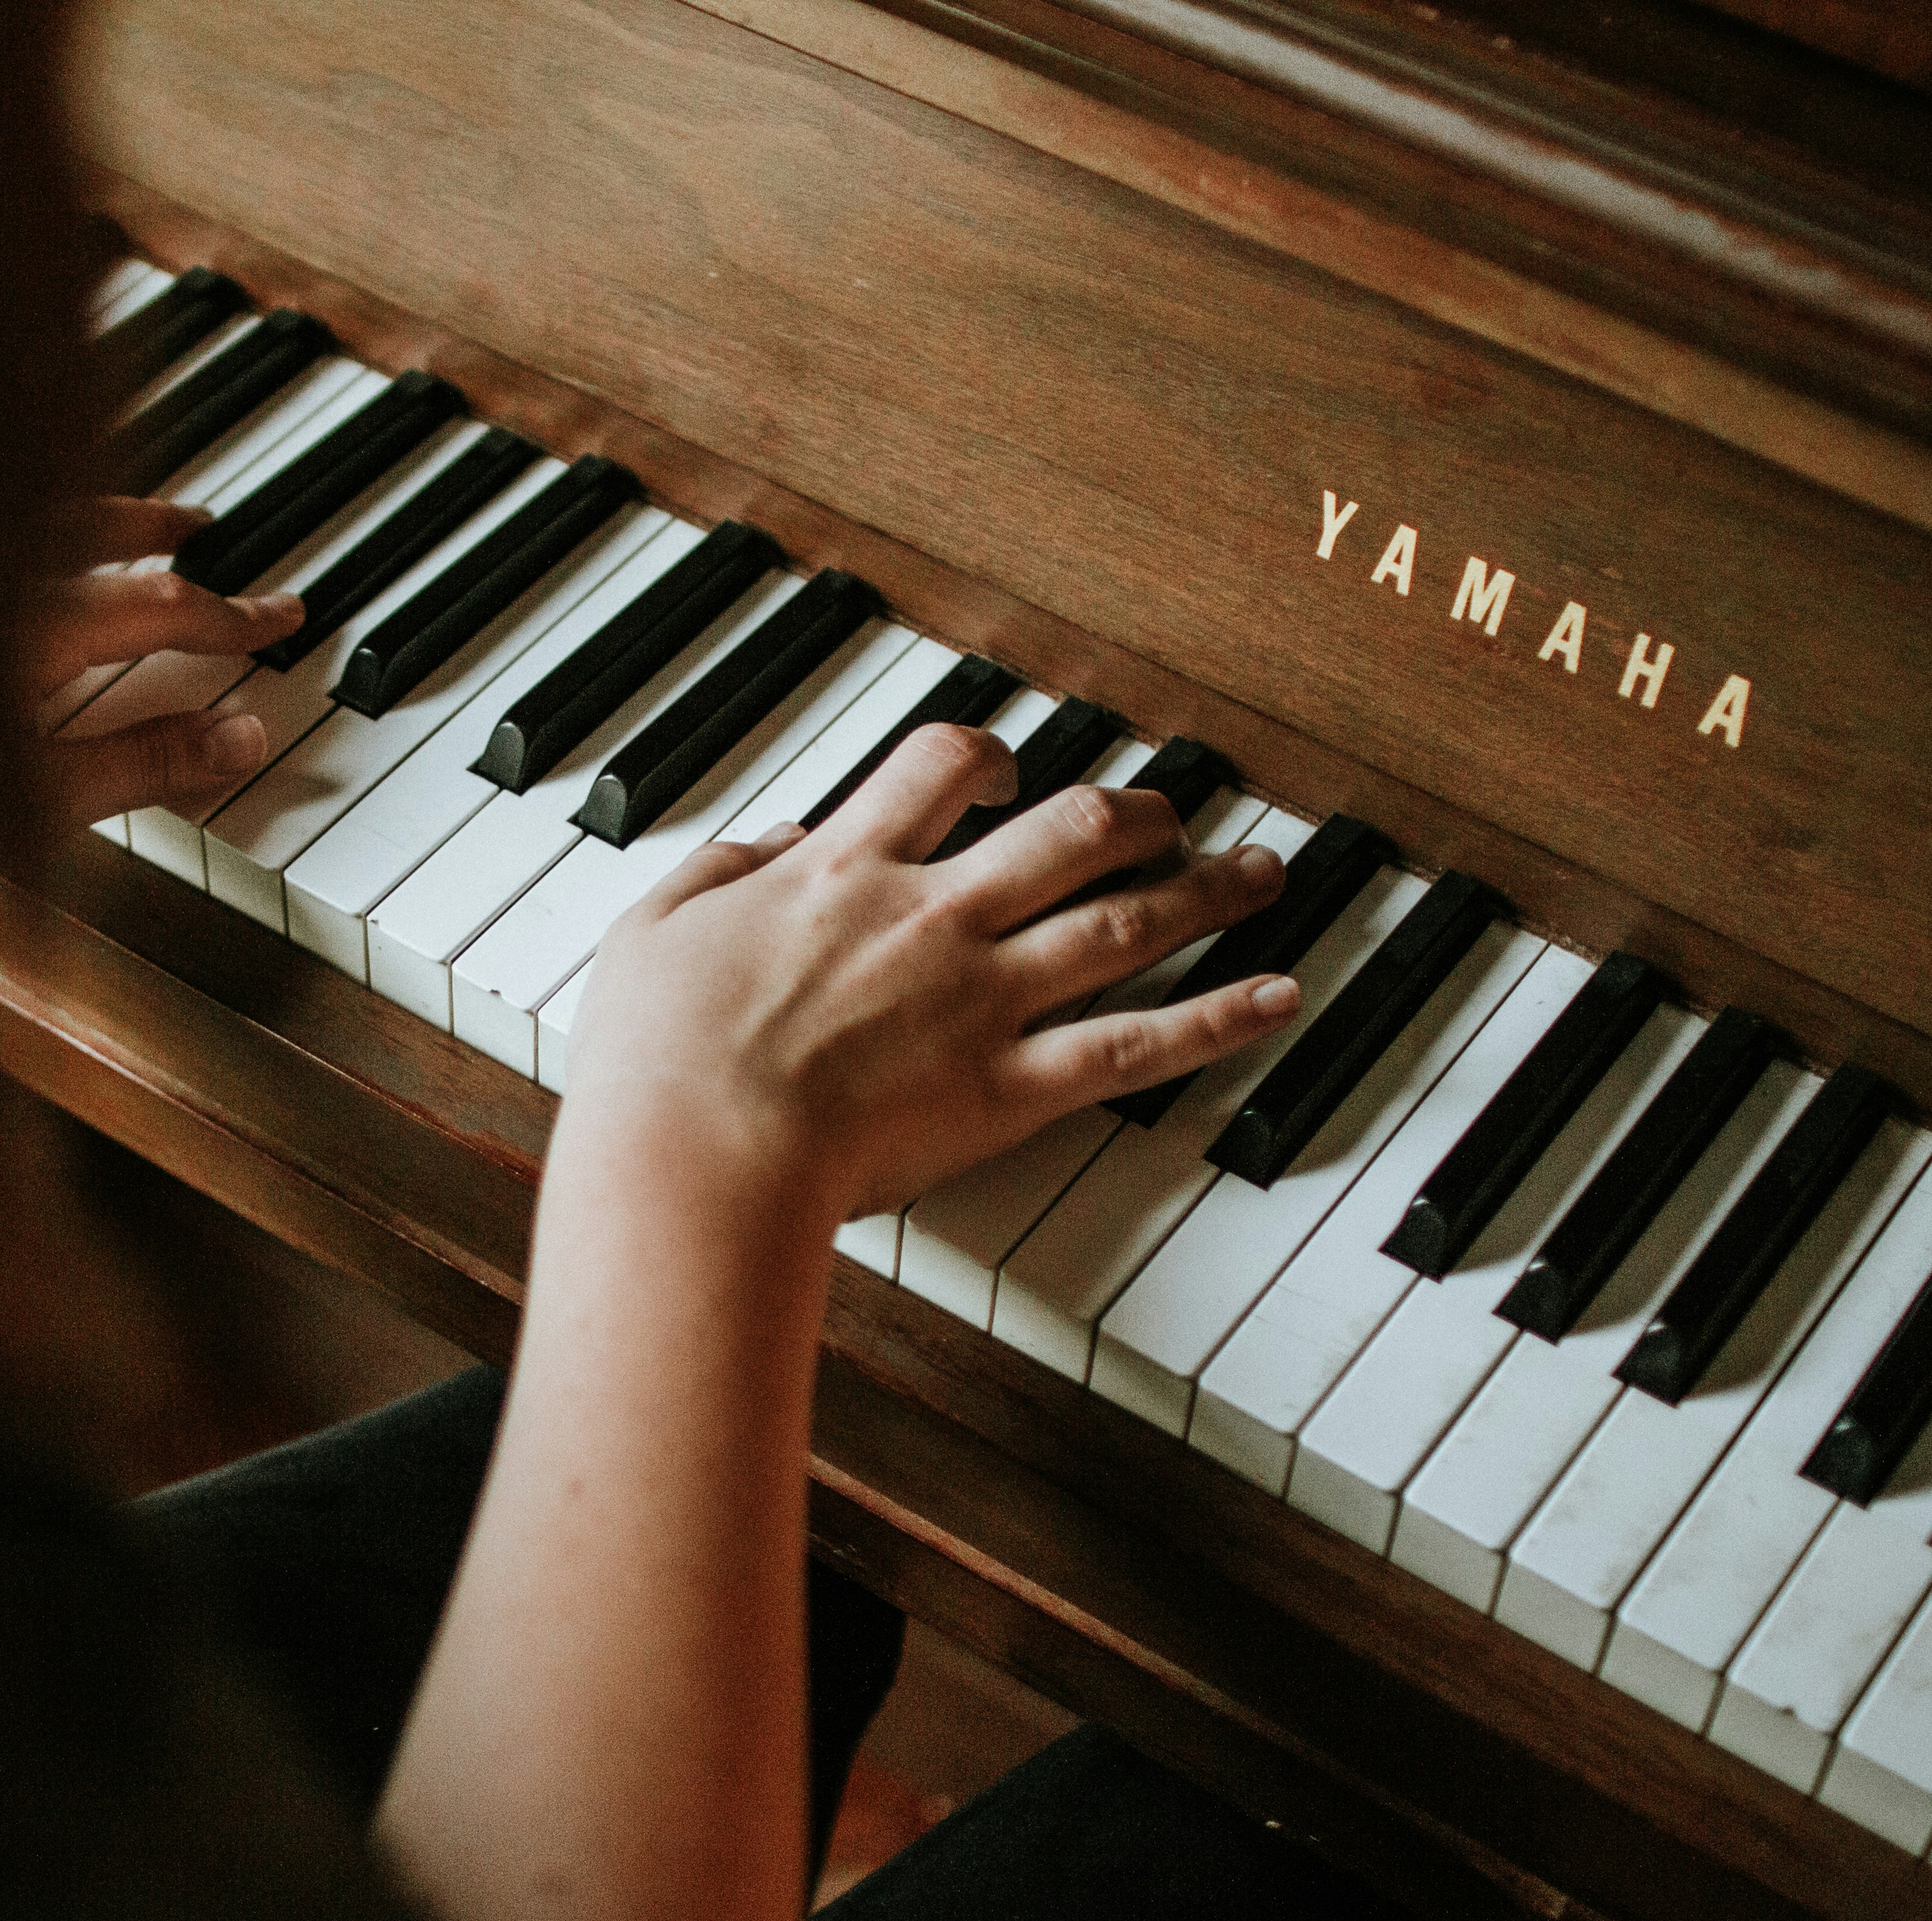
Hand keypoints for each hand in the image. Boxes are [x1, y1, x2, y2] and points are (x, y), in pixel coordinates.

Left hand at [24, 498, 302, 826]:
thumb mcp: (33, 801)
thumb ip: (140, 765)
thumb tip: (241, 738)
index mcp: (29, 628)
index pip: (159, 606)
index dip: (227, 614)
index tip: (280, 615)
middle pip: (88, 529)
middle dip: (154, 525)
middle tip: (201, 525)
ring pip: (24, 526)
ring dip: (85, 519)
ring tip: (119, 524)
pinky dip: (15, 541)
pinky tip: (7, 567)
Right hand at [566, 721, 1298, 1226]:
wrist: (695, 1152)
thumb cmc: (655, 1057)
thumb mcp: (654, 929)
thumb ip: (724, 872)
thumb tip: (776, 841)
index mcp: (844, 871)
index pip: (937, 770)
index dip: (983, 757)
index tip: (1001, 772)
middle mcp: (932, 917)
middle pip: (1066, 831)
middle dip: (1131, 813)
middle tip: (1167, 812)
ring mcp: (981, 999)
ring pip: (1123, 920)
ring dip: (1204, 890)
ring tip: (1261, 872)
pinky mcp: (1009, 1087)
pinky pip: (1136, 1045)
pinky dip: (1217, 1019)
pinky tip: (1277, 996)